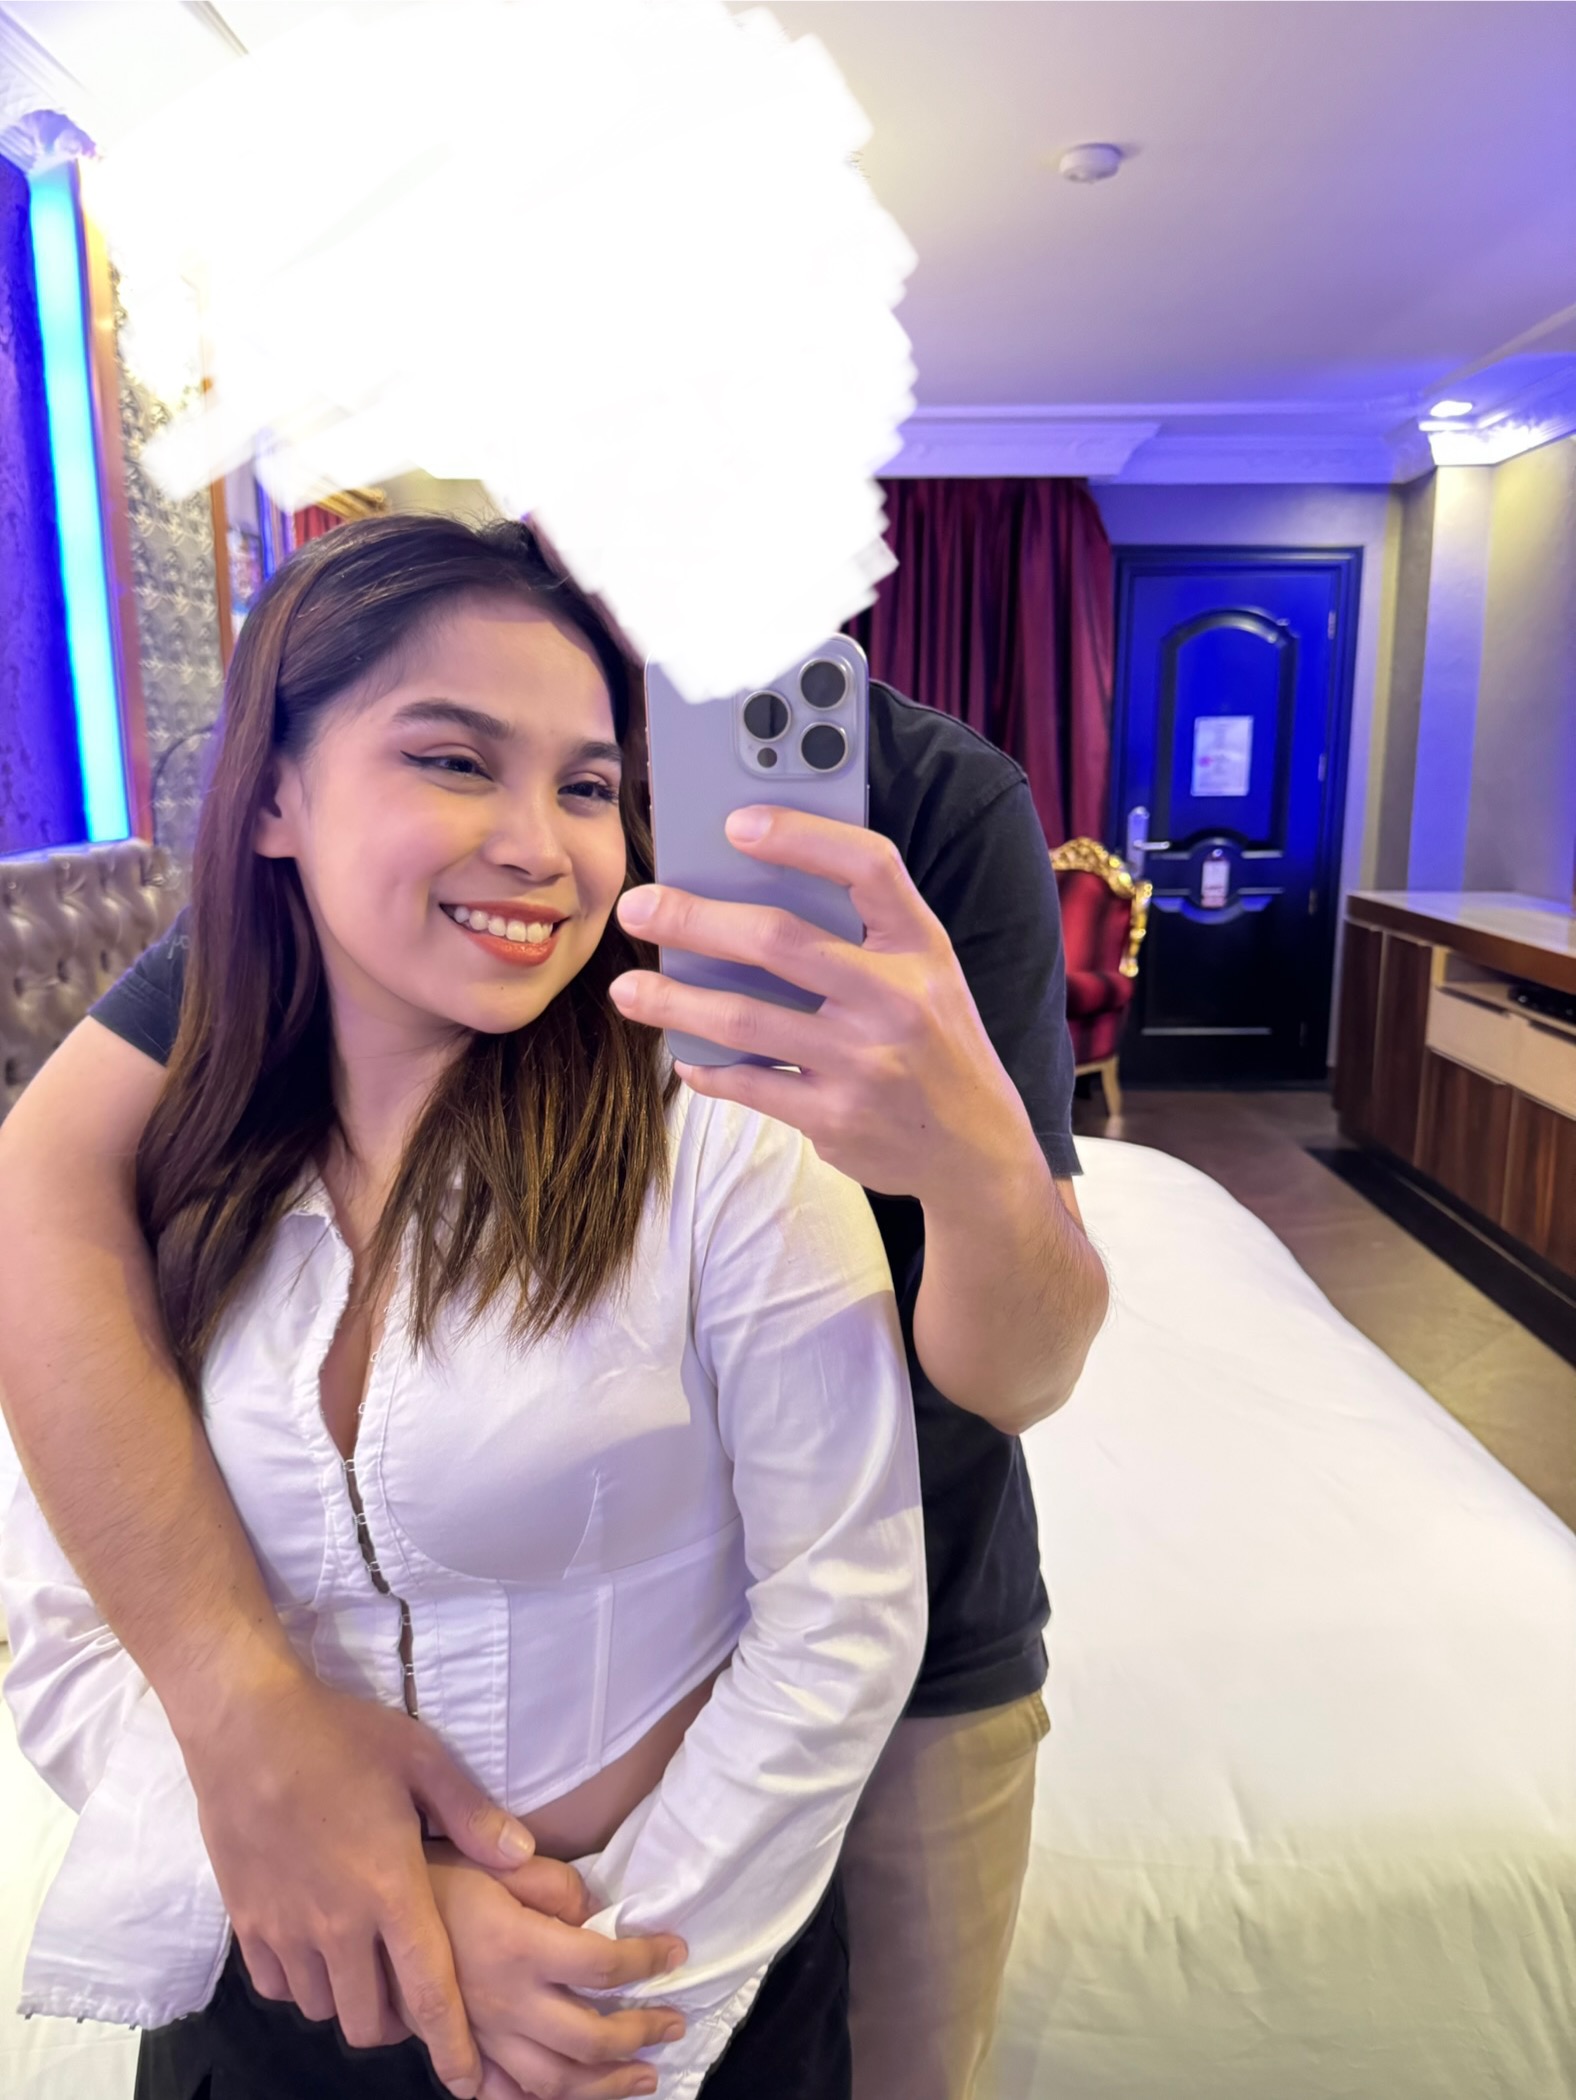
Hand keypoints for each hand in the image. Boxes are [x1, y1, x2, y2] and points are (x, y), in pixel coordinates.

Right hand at [180, 1660, 537, 2097]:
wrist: (247, 1725)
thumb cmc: (343, 1736)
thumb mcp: (422, 1760)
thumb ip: (474, 1816)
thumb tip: (523, 1856)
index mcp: (391, 1891)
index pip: (430, 1992)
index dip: (452, 2046)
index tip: (468, 2083)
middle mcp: (337, 1925)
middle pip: (372, 2021)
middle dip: (400, 2023)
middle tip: (413, 1994)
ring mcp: (286, 1928)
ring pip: (323, 2009)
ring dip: (350, 2000)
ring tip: (365, 1965)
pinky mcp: (246, 1922)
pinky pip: (277, 1986)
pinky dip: (301, 1982)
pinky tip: (316, 1947)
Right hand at [415, 1844, 688, 2099]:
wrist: (367, 1904)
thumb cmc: (438, 1868)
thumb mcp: (498, 1858)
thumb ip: (553, 1882)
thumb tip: (594, 1912)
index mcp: (518, 1947)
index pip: (602, 1965)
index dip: (647, 1961)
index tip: (677, 1952)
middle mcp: (503, 2002)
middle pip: (587, 2040)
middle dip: (640, 2034)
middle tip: (673, 2024)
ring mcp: (478, 2034)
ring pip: (552, 2083)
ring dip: (605, 2086)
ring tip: (643, 2076)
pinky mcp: (457, 2048)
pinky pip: (502, 2093)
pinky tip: (569, 2097)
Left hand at [608, 806, 1036, 1204]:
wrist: (980, 1152)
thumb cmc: (934, 1043)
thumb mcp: (926, 974)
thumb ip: (862, 933)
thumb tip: (747, 889)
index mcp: (922, 946)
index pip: (868, 867)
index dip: (802, 837)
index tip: (737, 823)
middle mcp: (897, 998)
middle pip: (780, 940)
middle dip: (695, 919)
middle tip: (638, 908)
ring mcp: (866, 1063)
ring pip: (746, 1019)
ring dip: (673, 1000)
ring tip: (628, 989)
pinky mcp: (838, 1119)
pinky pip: (751, 1084)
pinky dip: (708, 1067)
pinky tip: (684, 1053)